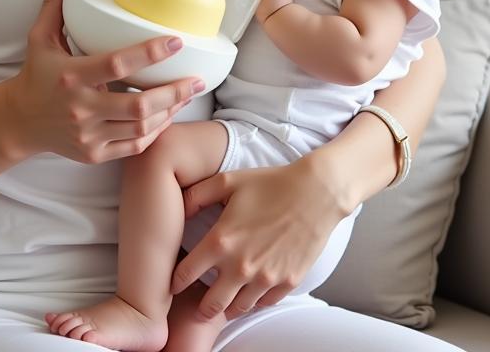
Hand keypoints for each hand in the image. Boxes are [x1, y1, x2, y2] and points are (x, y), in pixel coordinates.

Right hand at [6, 0, 204, 163]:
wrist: (19, 121)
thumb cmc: (36, 75)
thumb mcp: (41, 37)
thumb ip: (56, 4)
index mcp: (72, 76)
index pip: (117, 64)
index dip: (150, 53)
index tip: (176, 42)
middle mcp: (81, 108)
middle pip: (138, 104)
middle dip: (174, 92)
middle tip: (197, 79)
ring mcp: (88, 135)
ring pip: (140, 128)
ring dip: (170, 111)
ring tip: (188, 94)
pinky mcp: (93, 153)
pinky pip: (133, 146)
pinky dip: (155, 132)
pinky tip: (167, 115)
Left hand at [171, 155, 345, 319]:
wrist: (315, 192)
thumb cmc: (271, 183)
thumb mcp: (229, 181)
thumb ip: (197, 195)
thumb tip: (178, 207)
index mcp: (221, 241)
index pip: (185, 275)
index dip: (175, 281)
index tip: (174, 282)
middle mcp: (240, 266)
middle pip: (210, 306)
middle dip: (200, 307)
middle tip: (198, 304)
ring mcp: (265, 278)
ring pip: (237, 309)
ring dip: (228, 305)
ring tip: (225, 297)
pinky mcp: (286, 283)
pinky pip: (263, 304)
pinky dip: (254, 300)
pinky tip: (251, 289)